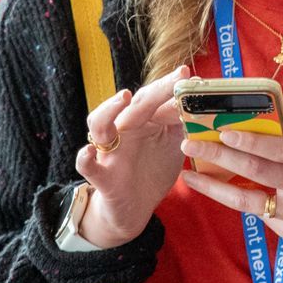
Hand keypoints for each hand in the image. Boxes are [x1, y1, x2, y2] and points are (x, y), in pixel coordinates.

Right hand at [73, 66, 189, 247]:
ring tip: (123, 98)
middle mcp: (124, 130)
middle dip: (156, 89)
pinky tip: (88, 152)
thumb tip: (198, 100)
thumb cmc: (152, 170)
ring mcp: (110, 151)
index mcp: (143, 121)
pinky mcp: (102, 176)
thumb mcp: (172, 144)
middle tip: (178, 76)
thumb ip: (182, 123)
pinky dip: (84, 158)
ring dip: (109, 109)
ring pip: (100, 125)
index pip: (155, 98)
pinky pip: (87, 166)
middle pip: (135, 105)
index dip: (171, 86)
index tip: (190, 74)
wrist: (134, 208)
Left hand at [179, 117, 282, 253]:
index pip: (280, 150)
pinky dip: (237, 199)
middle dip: (220, 156)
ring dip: (215, 186)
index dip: (250, 142)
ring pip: (248, 200)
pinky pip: (259, 213)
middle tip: (191, 144)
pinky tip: (217, 188)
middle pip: (257, 172)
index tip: (223, 131)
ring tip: (190, 175)